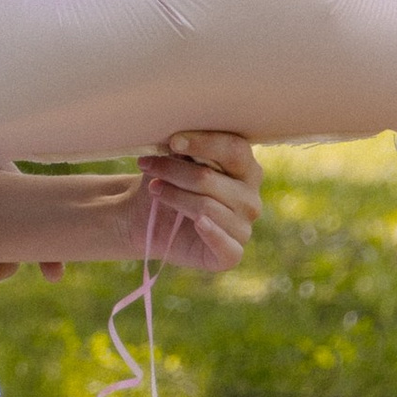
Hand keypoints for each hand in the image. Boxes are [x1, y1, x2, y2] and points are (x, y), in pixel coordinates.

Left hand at [134, 129, 262, 272]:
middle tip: (146, 165)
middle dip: (173, 170)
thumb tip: (179, 143)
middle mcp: (250, 198)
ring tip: (154, 188)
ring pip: (206, 207)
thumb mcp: (176, 159)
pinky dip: (211, 232)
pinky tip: (198, 223)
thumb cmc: (168, 182)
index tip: (172, 142)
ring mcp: (243, 227)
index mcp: (246, 169)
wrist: (148, 218)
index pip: (234, 149)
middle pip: (210, 178)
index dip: (202, 143)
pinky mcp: (232, 254)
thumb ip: (187, 151)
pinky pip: (227, 245)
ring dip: (173, 195)